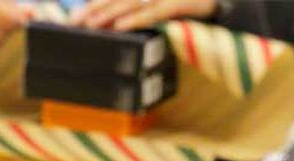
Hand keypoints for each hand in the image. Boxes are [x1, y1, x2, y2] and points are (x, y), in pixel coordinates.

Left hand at [69, 0, 216, 31]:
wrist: (217, 1)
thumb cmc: (182, 6)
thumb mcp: (155, 5)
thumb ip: (135, 8)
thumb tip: (109, 20)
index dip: (94, 3)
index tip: (75, 16)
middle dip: (94, 9)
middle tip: (75, 23)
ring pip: (131, 2)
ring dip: (109, 13)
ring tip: (90, 25)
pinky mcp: (178, 3)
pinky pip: (153, 12)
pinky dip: (136, 19)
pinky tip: (120, 26)